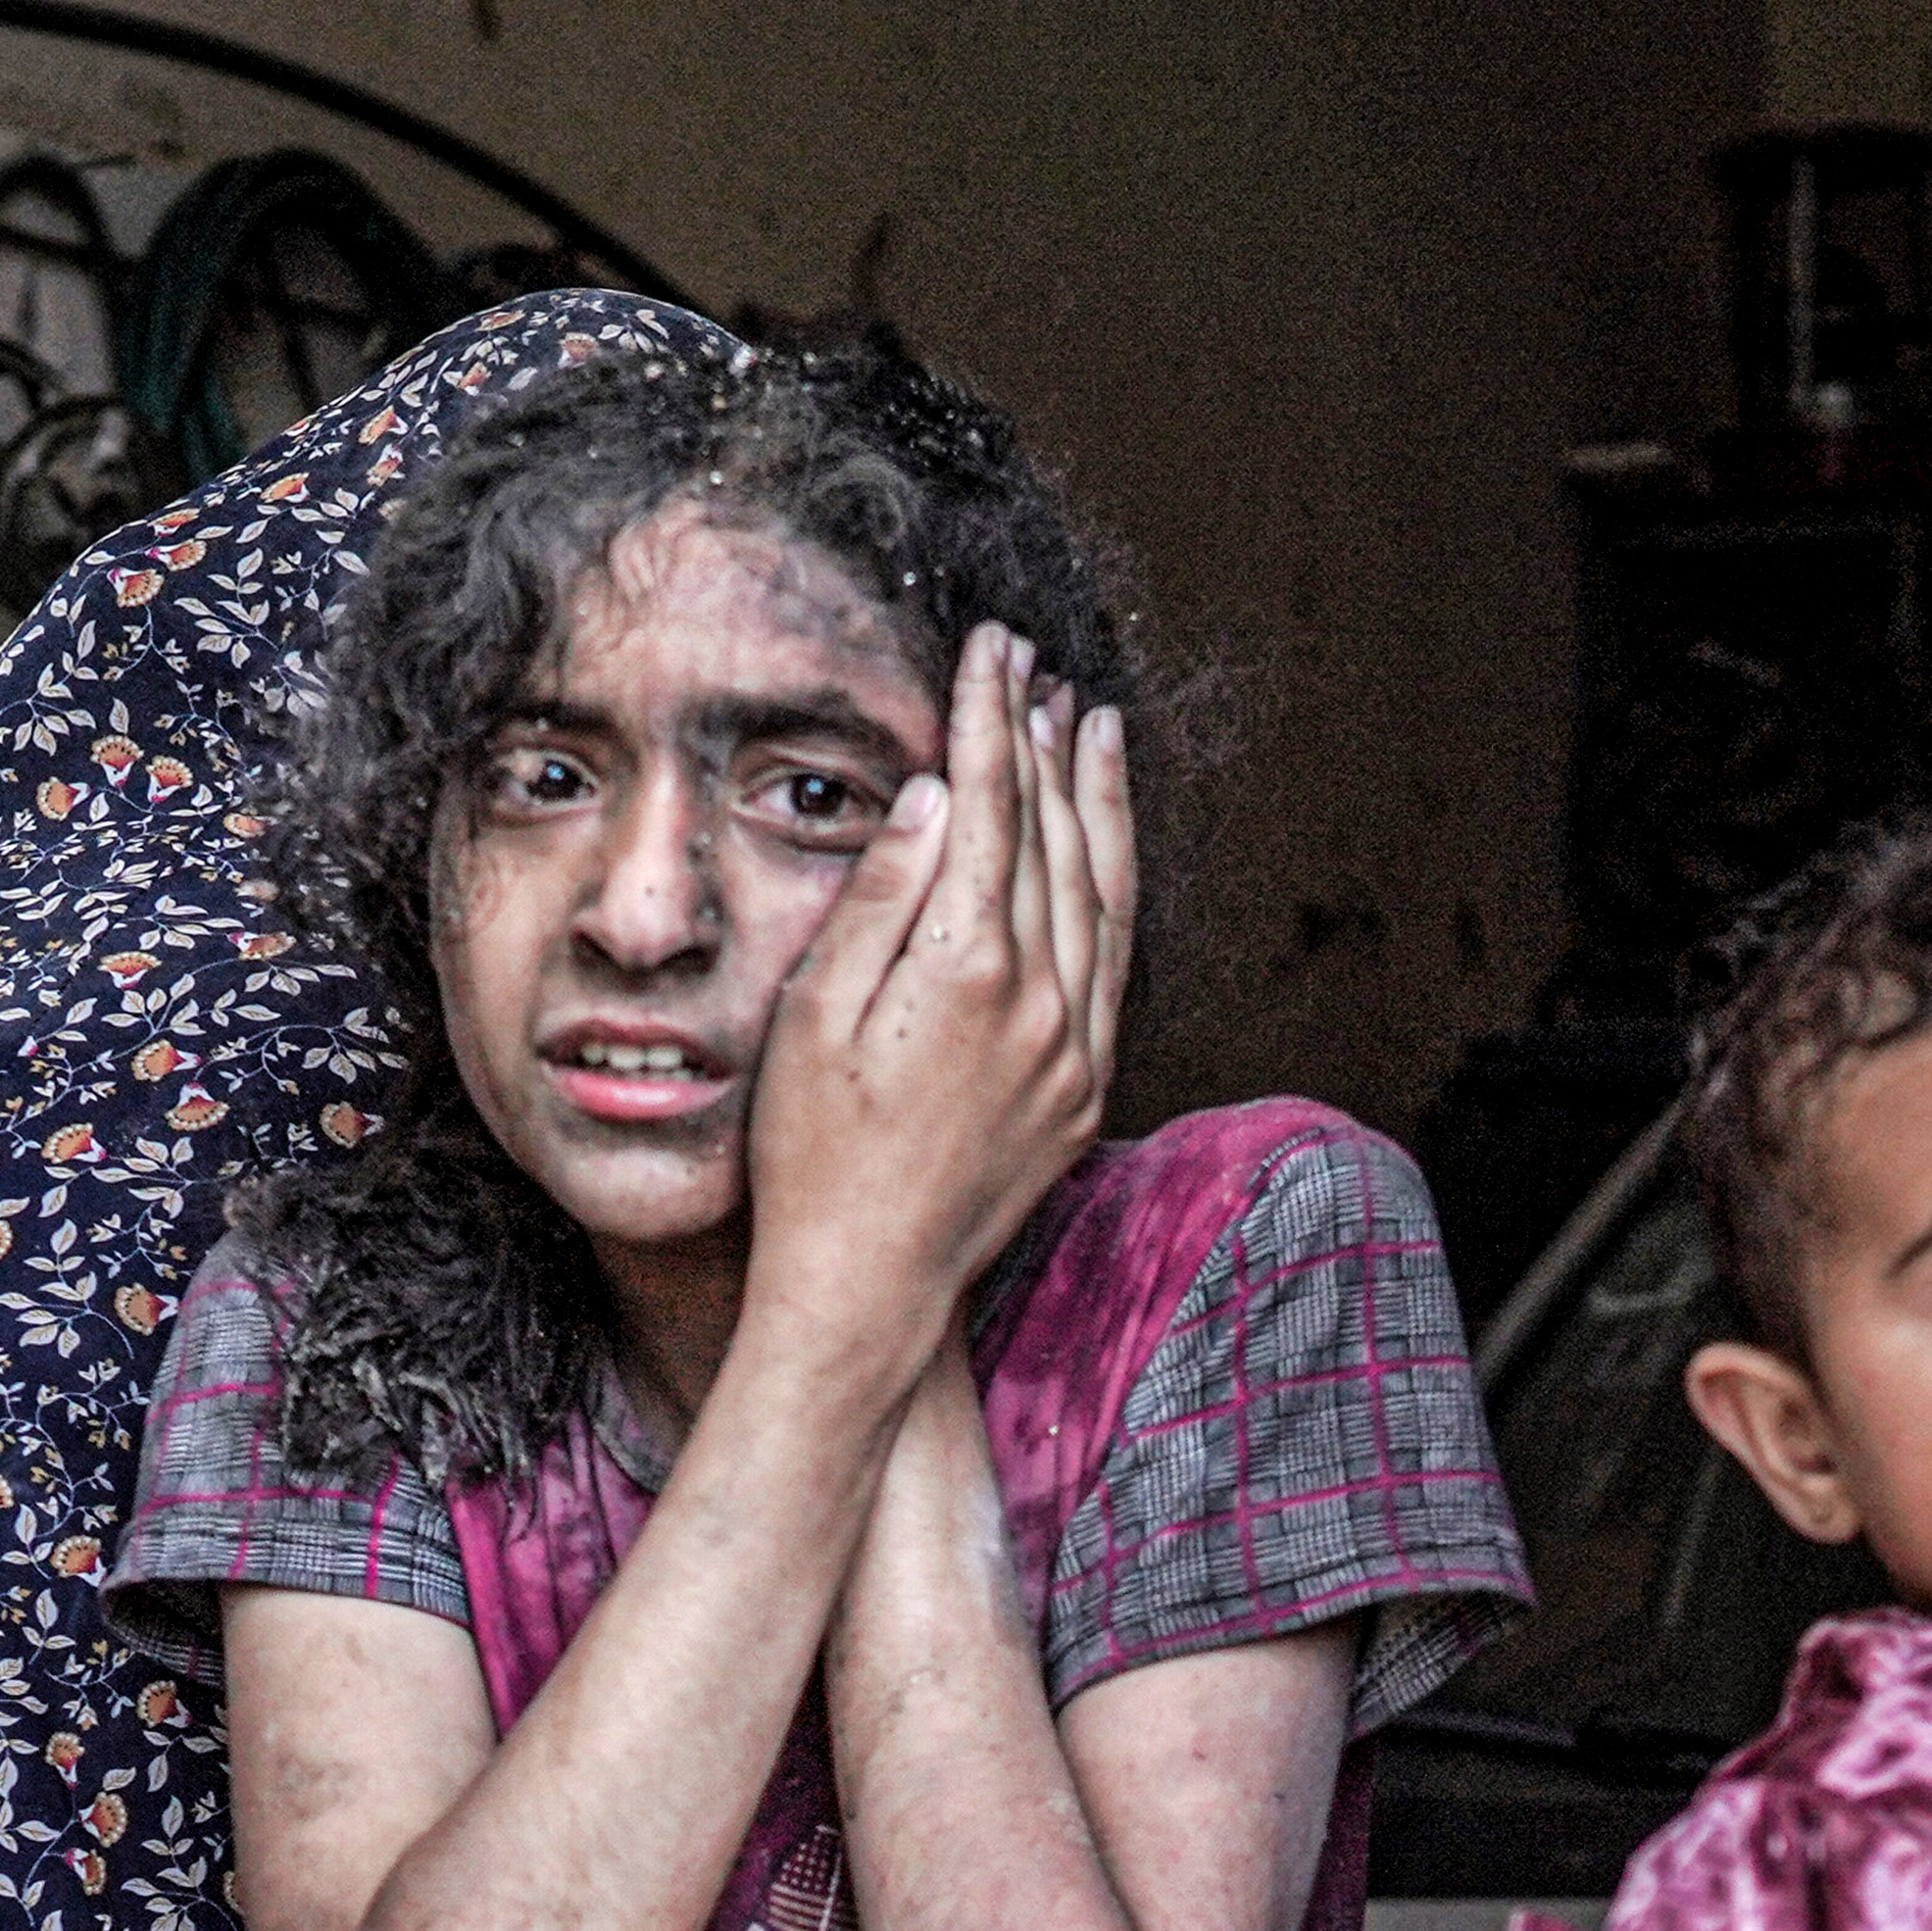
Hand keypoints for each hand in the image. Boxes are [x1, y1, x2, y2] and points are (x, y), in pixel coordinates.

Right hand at [740, 622, 1132, 1371]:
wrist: (869, 1281)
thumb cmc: (813, 1153)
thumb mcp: (815, 1017)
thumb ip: (882, 900)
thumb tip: (939, 798)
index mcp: (969, 969)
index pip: (992, 808)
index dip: (989, 719)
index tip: (990, 650)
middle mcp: (1044, 999)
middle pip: (1053, 833)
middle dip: (1040, 737)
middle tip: (1031, 665)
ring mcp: (1077, 1044)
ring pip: (1103, 886)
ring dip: (1095, 796)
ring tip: (1087, 721)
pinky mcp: (1088, 1084)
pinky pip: (1118, 954)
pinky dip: (1116, 880)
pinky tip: (1106, 842)